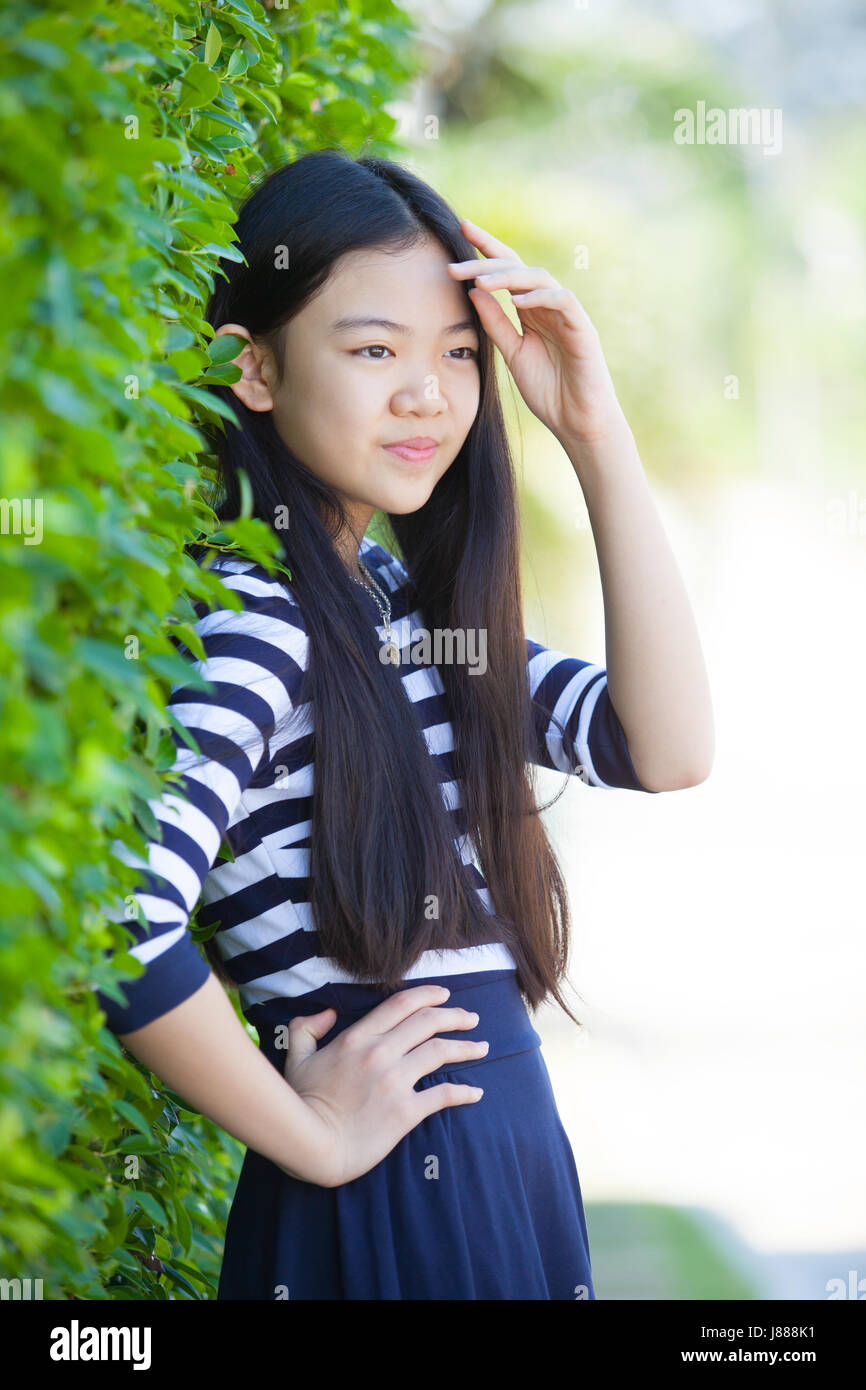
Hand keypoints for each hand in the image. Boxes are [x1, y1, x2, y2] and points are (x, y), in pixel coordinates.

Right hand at [281, 985, 488, 1186]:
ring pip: (440, 1052)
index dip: (428, 995)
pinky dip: (464, 1092)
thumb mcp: (297, 1057)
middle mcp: (380, 1053)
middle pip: (428, 1022)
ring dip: (466, 1047)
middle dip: (455, 1016)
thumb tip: (328, 1013)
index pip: (401, 1005)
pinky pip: (443, 1095)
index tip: (445, 995)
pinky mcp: (405, 1111)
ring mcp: (395, 1082)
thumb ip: (307, 1028)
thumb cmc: (303, 1102)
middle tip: (471, 1018)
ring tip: (482, 1047)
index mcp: (357, 1037)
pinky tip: (476, 1092)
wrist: (312, 1145)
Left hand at [448, 218, 626, 446]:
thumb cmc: (549, 390)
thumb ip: (495, 323)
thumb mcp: (512, 353)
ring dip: (509, 277)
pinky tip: (518, 300)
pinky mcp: (583, 329)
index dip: (486, 249)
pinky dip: (541, 297)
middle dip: (487, 261)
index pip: (507, 271)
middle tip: (456, 264)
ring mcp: (567, 315)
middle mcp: (549, 306)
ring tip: (481, 281)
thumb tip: (473, 290)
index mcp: (531, 310)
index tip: (461, 228)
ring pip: (540, 279)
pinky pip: (564, 301)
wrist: (577, 421)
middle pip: (519, 268)